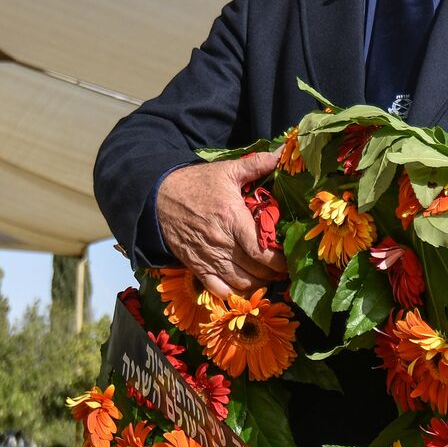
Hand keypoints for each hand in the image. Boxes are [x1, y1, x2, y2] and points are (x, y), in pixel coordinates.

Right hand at [156, 151, 286, 297]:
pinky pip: (218, 289)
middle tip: (284, 270)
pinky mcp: (196, 266)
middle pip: (254, 270)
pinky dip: (234, 293)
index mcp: (233, 219)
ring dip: (258, 284)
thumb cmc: (197, 183)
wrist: (158, 197)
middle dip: (273, 274)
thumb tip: (281, 153)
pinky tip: (244, 287)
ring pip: (239, 283)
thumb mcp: (227, 170)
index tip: (289, 260)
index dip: (279, 261)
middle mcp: (222, 243)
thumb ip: (256, 164)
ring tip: (269, 278)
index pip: (261, 251)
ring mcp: (208, 257)